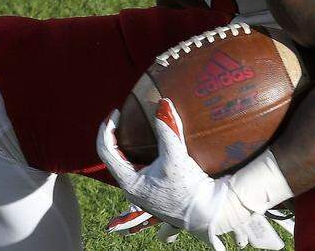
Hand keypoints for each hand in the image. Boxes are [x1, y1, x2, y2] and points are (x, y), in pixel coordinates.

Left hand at [97, 99, 283, 250]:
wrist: (208, 212)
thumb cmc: (190, 189)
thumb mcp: (176, 157)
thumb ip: (168, 129)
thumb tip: (164, 102)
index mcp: (129, 182)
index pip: (105, 150)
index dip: (107, 128)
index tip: (117, 111)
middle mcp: (132, 188)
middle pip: (113, 155)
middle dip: (114, 134)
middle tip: (122, 115)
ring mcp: (143, 190)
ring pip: (125, 161)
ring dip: (126, 143)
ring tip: (133, 124)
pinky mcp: (154, 189)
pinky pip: (138, 165)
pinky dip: (138, 151)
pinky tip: (149, 142)